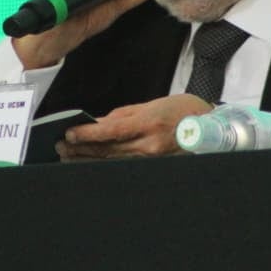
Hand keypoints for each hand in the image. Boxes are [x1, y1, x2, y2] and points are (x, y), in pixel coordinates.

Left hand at [56, 94, 211, 159]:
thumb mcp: (151, 104)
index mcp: (147, 124)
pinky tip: (91, 162)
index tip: (69, 133)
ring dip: (88, 159)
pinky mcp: (153, 166)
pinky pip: (124, 165)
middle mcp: (149, 145)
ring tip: (69, 155)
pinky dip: (105, 164)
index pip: (110, 132)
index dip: (87, 134)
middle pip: (107, 150)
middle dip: (81, 148)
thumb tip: (98, 123)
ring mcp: (151, 158)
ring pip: (112, 161)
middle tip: (61, 145)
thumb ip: (122, 116)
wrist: (209, 126)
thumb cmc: (182, 110)